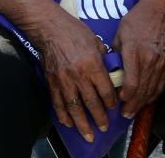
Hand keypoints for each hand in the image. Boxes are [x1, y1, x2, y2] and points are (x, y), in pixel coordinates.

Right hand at [34, 10, 117, 141]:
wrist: (50, 29)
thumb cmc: (75, 32)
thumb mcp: (96, 42)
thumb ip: (104, 60)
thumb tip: (111, 73)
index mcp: (92, 64)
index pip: (105, 90)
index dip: (111, 102)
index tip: (114, 107)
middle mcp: (79, 75)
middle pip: (91, 102)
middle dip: (99, 118)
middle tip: (104, 128)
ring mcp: (64, 81)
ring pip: (74, 108)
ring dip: (82, 124)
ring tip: (88, 135)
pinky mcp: (52, 82)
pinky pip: (58, 104)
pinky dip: (63, 116)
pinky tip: (69, 124)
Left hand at [112, 0, 164, 118]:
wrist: (160, 12)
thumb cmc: (136, 22)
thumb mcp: (119, 35)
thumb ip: (115, 56)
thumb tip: (109, 73)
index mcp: (135, 51)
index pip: (131, 83)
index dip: (126, 96)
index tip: (119, 101)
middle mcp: (150, 58)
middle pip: (142, 90)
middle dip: (133, 104)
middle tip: (125, 114)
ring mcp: (162, 62)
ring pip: (153, 89)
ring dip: (143, 102)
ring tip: (134, 110)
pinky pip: (162, 83)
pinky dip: (154, 94)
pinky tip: (147, 99)